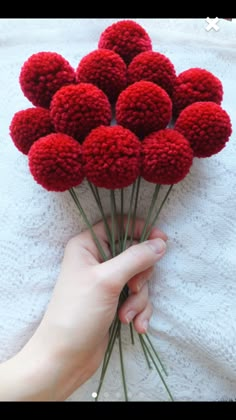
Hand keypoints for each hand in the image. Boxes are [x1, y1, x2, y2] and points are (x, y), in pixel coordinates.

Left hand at [0, 217, 166, 400]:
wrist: (65, 357)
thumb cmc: (78, 312)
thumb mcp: (107, 280)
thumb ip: (136, 258)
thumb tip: (161, 242)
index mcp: (87, 245)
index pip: (119, 224)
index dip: (141, 229)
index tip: (162, 241)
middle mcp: (97, 260)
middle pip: (134, 253)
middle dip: (140, 275)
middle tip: (134, 288)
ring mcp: (107, 282)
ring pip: (139, 278)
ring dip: (139, 299)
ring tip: (126, 316)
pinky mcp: (115, 301)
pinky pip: (137, 297)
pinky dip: (139, 310)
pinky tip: (135, 326)